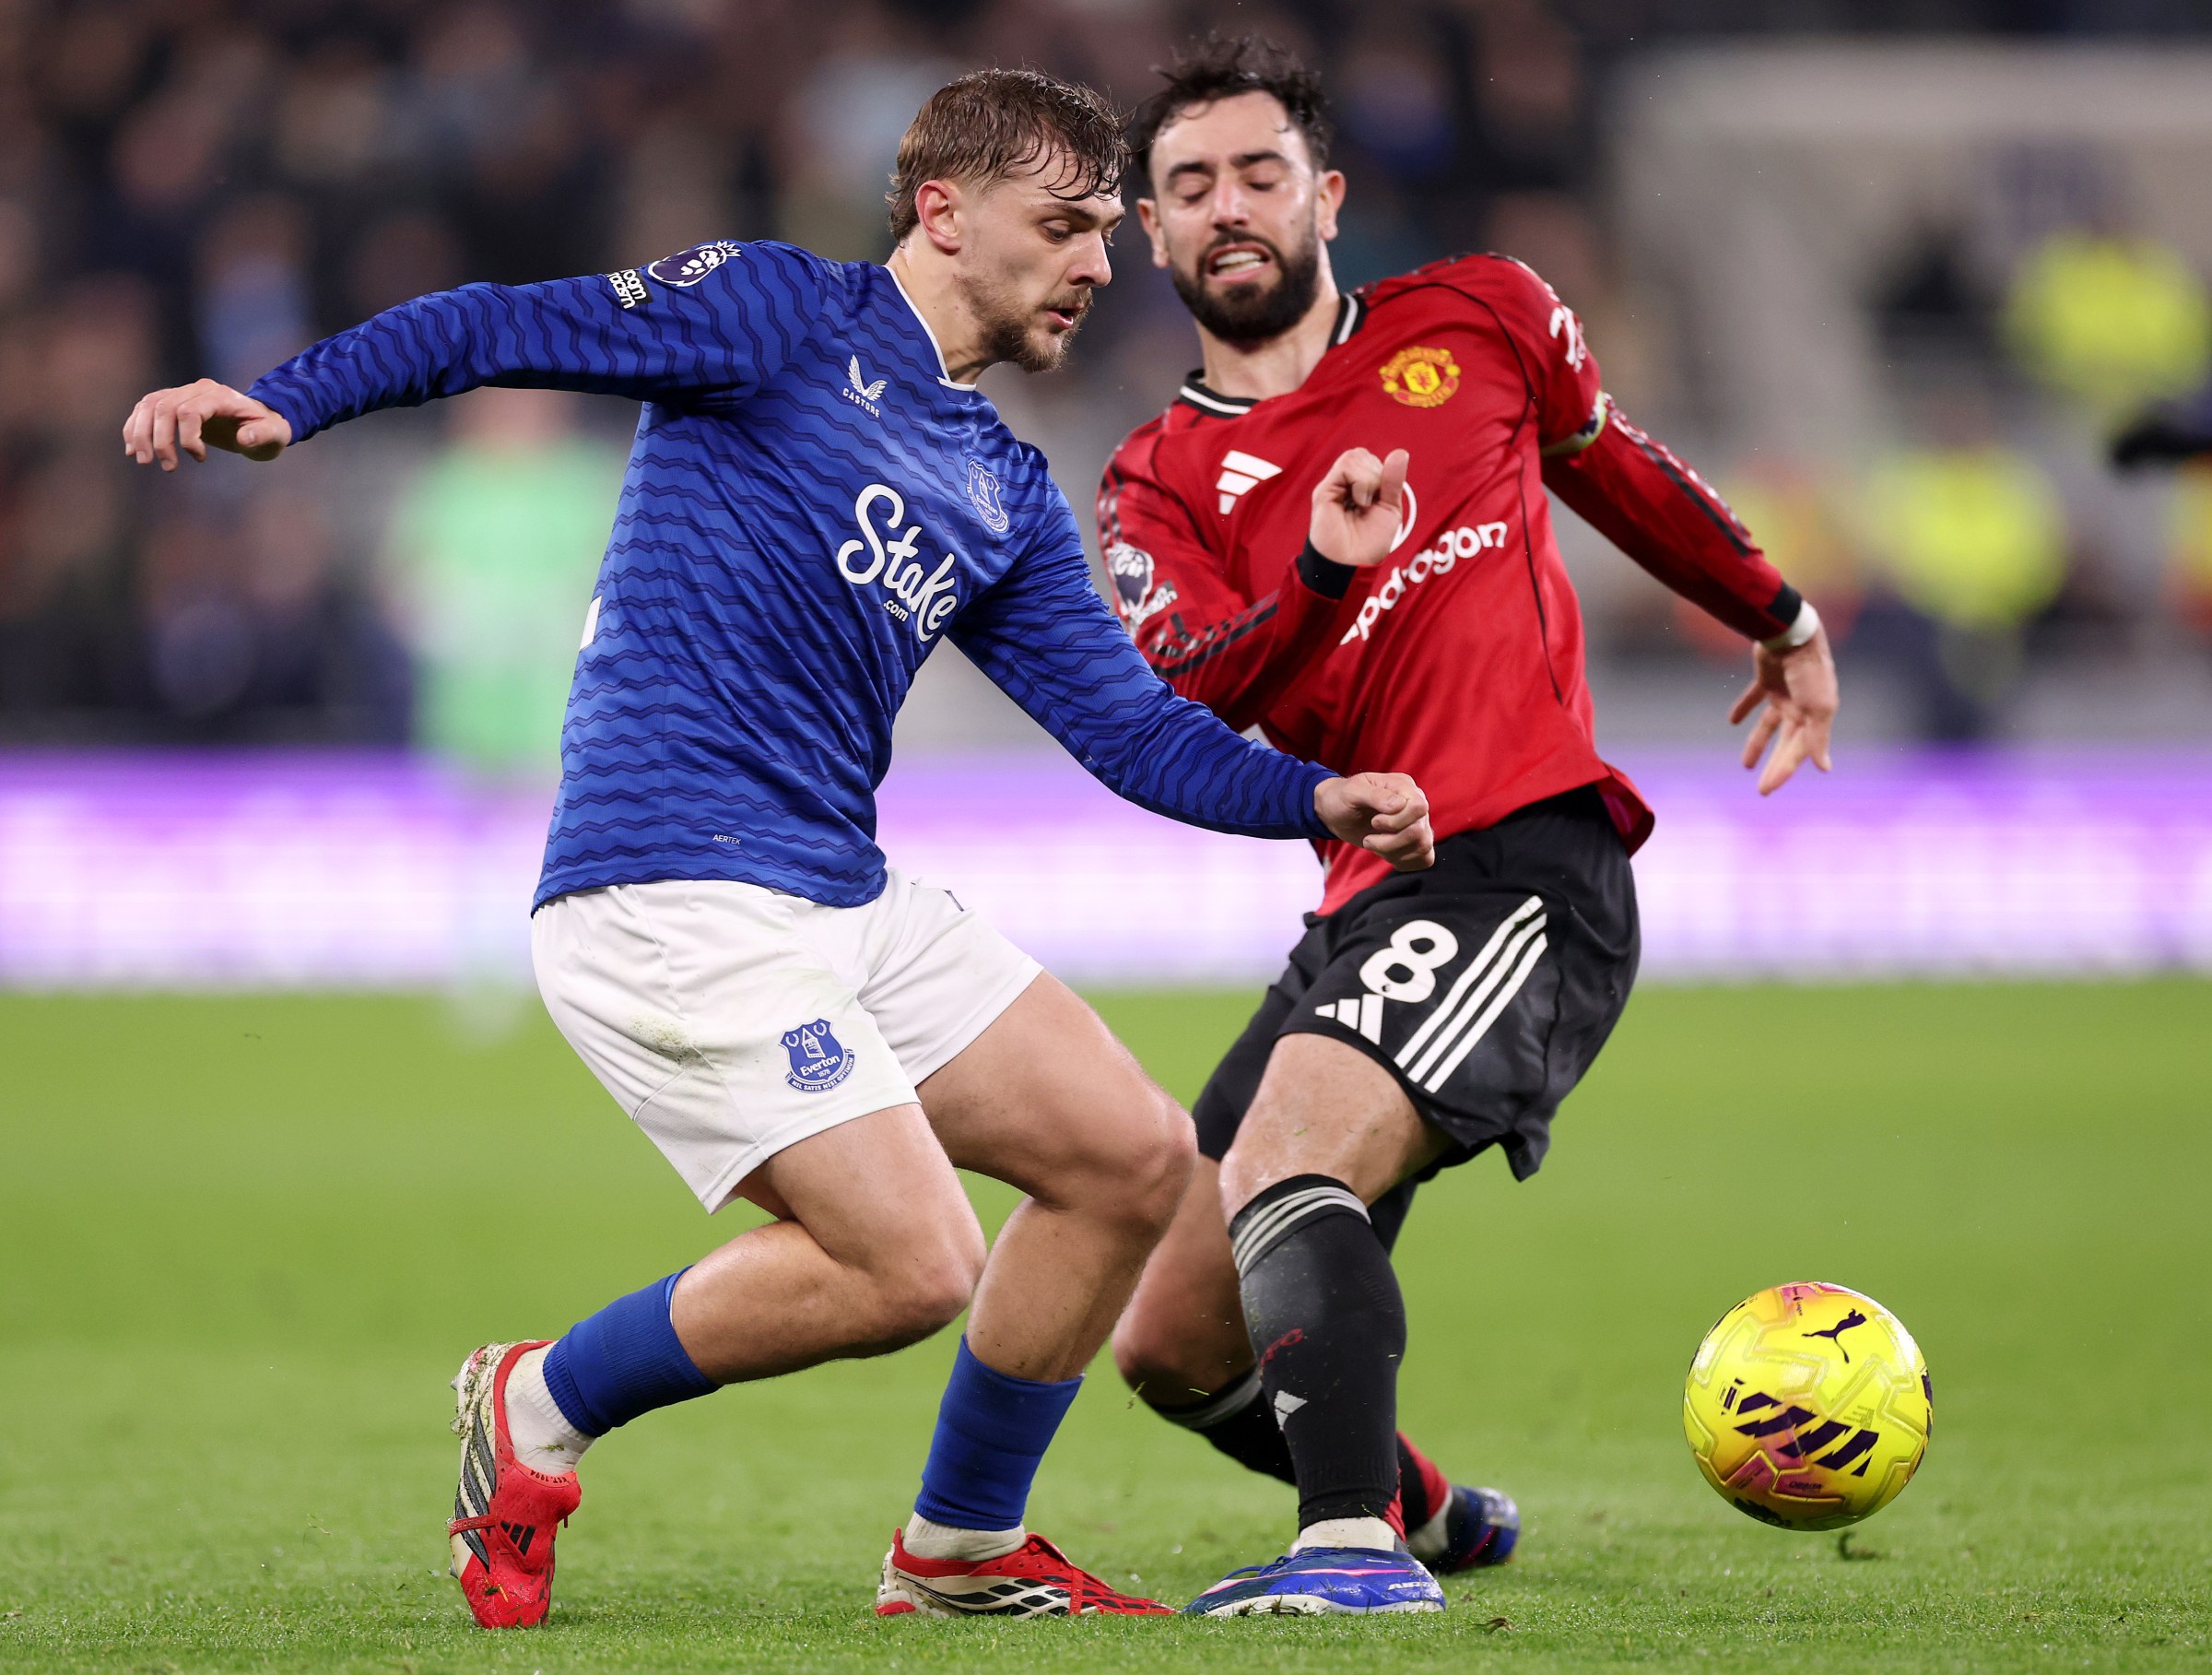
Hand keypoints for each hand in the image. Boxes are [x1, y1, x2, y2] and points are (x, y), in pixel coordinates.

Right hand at [123, 379, 291, 470]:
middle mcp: (197, 389)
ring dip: (141, 434)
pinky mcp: (172, 401)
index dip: (187, 438)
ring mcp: (182, 392)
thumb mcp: (274, 435)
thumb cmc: (268, 430)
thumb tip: (244, 438)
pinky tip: (132, 449)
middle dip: (160, 440)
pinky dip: (135, 427)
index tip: (200, 459)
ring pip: (148, 406)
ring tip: (143, 461)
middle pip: (164, 408)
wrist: (260, 422)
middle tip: (167, 467)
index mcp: (220, 396)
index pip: (189, 411)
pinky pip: (145, 408)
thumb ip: (263, 436)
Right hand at [1309, 447, 1410, 568]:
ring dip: (1368, 478)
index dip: (1382, 473)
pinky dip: (1360, 481)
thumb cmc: (1369, 543)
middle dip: (1377, 475)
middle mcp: (1344, 485)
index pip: (1371, 460)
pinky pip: (1346, 465)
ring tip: (1364, 503)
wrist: (1353, 563)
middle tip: (1372, 502)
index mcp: (1359, 488)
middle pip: (1362, 455)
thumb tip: (1401, 452)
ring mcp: (1333, 486)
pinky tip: (1359, 501)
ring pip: (1354, 456)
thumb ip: (1393, 481)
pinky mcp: (1324, 491)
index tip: (1381, 499)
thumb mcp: (1389, 508)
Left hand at [1315, 772, 1433, 870]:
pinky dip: (1405, 862)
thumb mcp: (1352, 792)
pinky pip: (1425, 858)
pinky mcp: (1414, 842)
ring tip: (1374, 845)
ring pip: (1422, 847)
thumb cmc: (1342, 797)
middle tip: (1368, 839)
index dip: (1396, 821)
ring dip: (1393, 852)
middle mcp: (1415, 804)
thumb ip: (1376, 796)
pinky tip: (1386, 854)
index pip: (1418, 808)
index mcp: (1404, 786)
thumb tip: (1399, 805)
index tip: (1374, 822)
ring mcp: (1418, 823)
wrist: (1336, 813)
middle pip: (1419, 831)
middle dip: (1390, 841)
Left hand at [1729, 624, 1837, 793]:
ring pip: (1768, 725)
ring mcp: (1784, 693)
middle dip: (1774, 765)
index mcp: (1815, 716)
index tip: (1769, 788)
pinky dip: (1743, 708)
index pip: (1799, 750)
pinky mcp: (1766, 680)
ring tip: (1746, 765)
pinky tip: (1732, 721)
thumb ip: (1818, 738)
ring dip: (1758, 744)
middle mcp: (1801, 707)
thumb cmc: (1809, 672)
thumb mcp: (1818, 707)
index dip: (1784, 770)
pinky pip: (1753, 698)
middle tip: (1762, 790)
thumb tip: (1825, 768)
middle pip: (1784, 743)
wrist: (1791, 635)